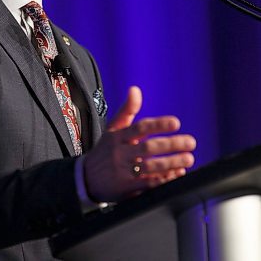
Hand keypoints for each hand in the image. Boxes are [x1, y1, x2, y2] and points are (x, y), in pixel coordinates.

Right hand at [83, 86, 195, 202]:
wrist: (86, 179)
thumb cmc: (105, 150)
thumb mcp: (112, 129)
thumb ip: (127, 110)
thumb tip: (135, 89)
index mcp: (118, 137)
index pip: (140, 128)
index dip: (158, 125)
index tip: (176, 123)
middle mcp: (120, 153)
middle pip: (148, 148)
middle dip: (171, 145)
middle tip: (191, 142)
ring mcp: (123, 172)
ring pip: (150, 167)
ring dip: (172, 163)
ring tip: (189, 159)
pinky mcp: (127, 189)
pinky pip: (148, 185)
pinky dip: (164, 180)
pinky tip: (177, 175)